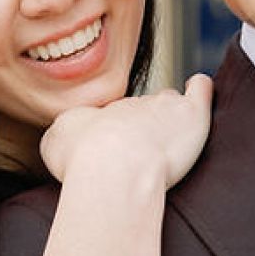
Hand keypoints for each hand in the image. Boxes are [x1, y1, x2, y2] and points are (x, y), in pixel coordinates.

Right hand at [40, 76, 213, 193]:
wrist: (112, 167)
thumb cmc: (82, 163)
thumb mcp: (53, 146)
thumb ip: (64, 136)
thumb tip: (67, 136)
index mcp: (100, 113)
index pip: (114, 117)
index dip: (117, 138)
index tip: (118, 157)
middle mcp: (130, 104)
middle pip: (143, 109)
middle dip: (144, 128)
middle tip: (143, 158)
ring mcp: (163, 105)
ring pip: (170, 103)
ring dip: (171, 117)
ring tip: (171, 141)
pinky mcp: (191, 113)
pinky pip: (201, 88)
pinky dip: (201, 89)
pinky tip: (199, 93)